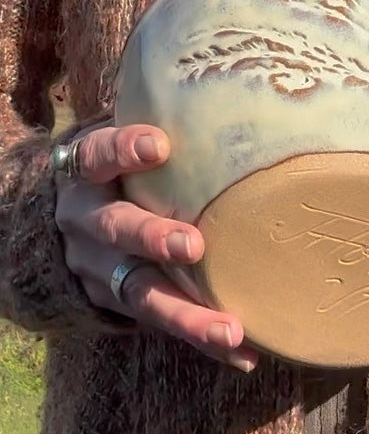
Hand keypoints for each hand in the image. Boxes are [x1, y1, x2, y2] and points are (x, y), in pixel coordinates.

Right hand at [55, 120, 257, 371]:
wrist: (62, 223)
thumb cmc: (115, 174)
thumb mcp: (116, 147)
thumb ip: (150, 125)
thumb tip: (224, 80)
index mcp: (87, 175)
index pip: (98, 156)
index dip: (123, 150)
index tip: (160, 145)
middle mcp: (86, 223)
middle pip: (115, 229)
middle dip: (152, 237)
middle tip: (192, 246)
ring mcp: (100, 270)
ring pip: (140, 293)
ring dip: (186, 313)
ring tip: (231, 329)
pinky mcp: (119, 303)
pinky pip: (161, 324)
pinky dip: (202, 340)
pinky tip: (243, 352)